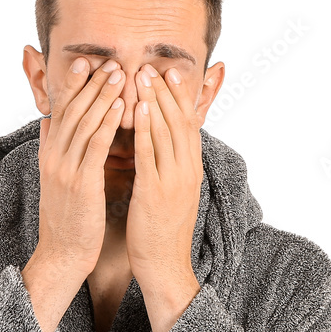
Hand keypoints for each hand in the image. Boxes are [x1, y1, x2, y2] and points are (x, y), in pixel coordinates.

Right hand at [35, 58, 125, 276]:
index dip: (73, 86)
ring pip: (84, 123)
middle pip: (72, 111)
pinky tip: (121, 107)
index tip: (86, 63)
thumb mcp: (54, 180)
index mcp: (49, 155)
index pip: (61, 112)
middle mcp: (54, 158)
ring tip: (119, 74)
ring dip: (102, 96)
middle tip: (109, 61)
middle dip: (91, 84)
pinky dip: (107, 123)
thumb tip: (48, 122)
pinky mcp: (81, 184)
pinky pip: (95, 146)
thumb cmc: (68, 220)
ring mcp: (65, 170)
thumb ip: (52, 149)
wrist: (63, 254)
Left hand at [126, 63, 203, 288]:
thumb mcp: (170, 193)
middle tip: (154, 65)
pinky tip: (138, 110)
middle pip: (179, 122)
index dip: (178, 98)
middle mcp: (188, 171)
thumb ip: (167, 168)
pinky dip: (146, 130)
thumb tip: (159, 147)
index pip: (187, 125)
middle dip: (166, 92)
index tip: (168, 74)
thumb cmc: (162, 231)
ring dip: (155, 101)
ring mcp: (174, 181)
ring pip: (167, 133)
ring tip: (143, 77)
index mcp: (191, 170)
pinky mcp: (156, 193)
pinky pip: (151, 155)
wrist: (165, 266)